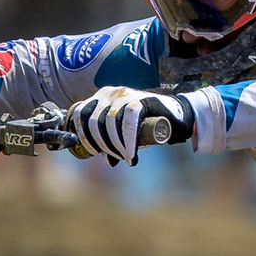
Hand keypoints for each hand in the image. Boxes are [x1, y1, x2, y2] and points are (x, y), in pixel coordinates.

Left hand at [70, 85, 193, 165]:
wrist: (176, 116)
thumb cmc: (148, 125)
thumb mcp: (125, 134)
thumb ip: (114, 145)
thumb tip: (106, 163)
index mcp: (101, 98)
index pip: (80, 114)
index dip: (81, 134)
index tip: (92, 151)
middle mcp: (110, 93)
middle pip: (93, 121)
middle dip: (101, 144)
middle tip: (114, 156)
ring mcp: (125, 95)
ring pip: (109, 122)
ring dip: (115, 145)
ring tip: (125, 156)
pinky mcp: (142, 100)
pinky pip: (128, 121)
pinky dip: (128, 141)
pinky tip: (132, 154)